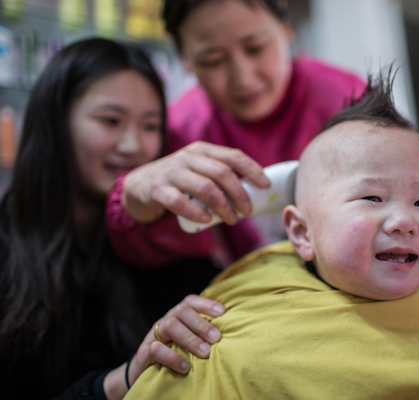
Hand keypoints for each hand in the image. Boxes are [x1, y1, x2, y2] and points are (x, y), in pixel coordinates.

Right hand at [103, 295, 225, 399]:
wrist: (143, 369)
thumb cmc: (175, 352)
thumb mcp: (188, 340)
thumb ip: (203, 333)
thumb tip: (231, 330)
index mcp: (177, 315)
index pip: (190, 302)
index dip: (206, 304)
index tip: (222, 312)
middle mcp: (166, 320)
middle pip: (182, 311)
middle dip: (201, 324)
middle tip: (217, 338)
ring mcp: (154, 335)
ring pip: (171, 326)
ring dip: (190, 339)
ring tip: (205, 352)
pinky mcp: (144, 352)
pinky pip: (157, 349)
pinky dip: (173, 357)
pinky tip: (185, 367)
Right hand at [122, 141, 269, 223]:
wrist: (137, 185)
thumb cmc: (177, 181)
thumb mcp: (197, 170)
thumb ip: (218, 175)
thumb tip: (252, 193)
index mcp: (201, 150)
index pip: (233, 156)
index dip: (252, 170)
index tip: (265, 185)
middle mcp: (187, 157)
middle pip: (222, 173)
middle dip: (239, 194)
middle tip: (248, 211)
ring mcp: (171, 172)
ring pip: (205, 187)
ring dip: (223, 206)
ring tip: (232, 219)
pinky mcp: (156, 189)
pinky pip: (179, 201)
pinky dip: (196, 212)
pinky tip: (206, 219)